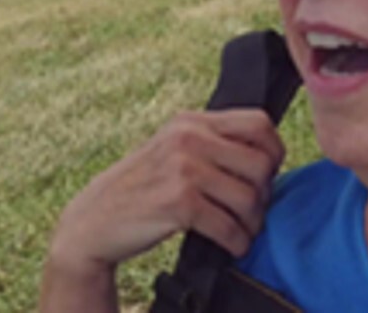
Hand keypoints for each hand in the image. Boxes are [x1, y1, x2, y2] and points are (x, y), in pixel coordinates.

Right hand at [44, 110, 285, 286]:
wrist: (94, 220)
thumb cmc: (142, 188)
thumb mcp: (173, 149)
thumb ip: (211, 144)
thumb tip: (268, 156)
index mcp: (191, 121)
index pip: (258, 122)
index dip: (274, 151)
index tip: (268, 174)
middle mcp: (188, 138)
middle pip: (261, 162)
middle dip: (265, 193)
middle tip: (253, 210)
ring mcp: (183, 169)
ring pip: (249, 197)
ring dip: (253, 222)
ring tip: (243, 230)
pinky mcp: (178, 203)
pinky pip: (229, 225)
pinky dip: (237, 241)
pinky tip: (233, 245)